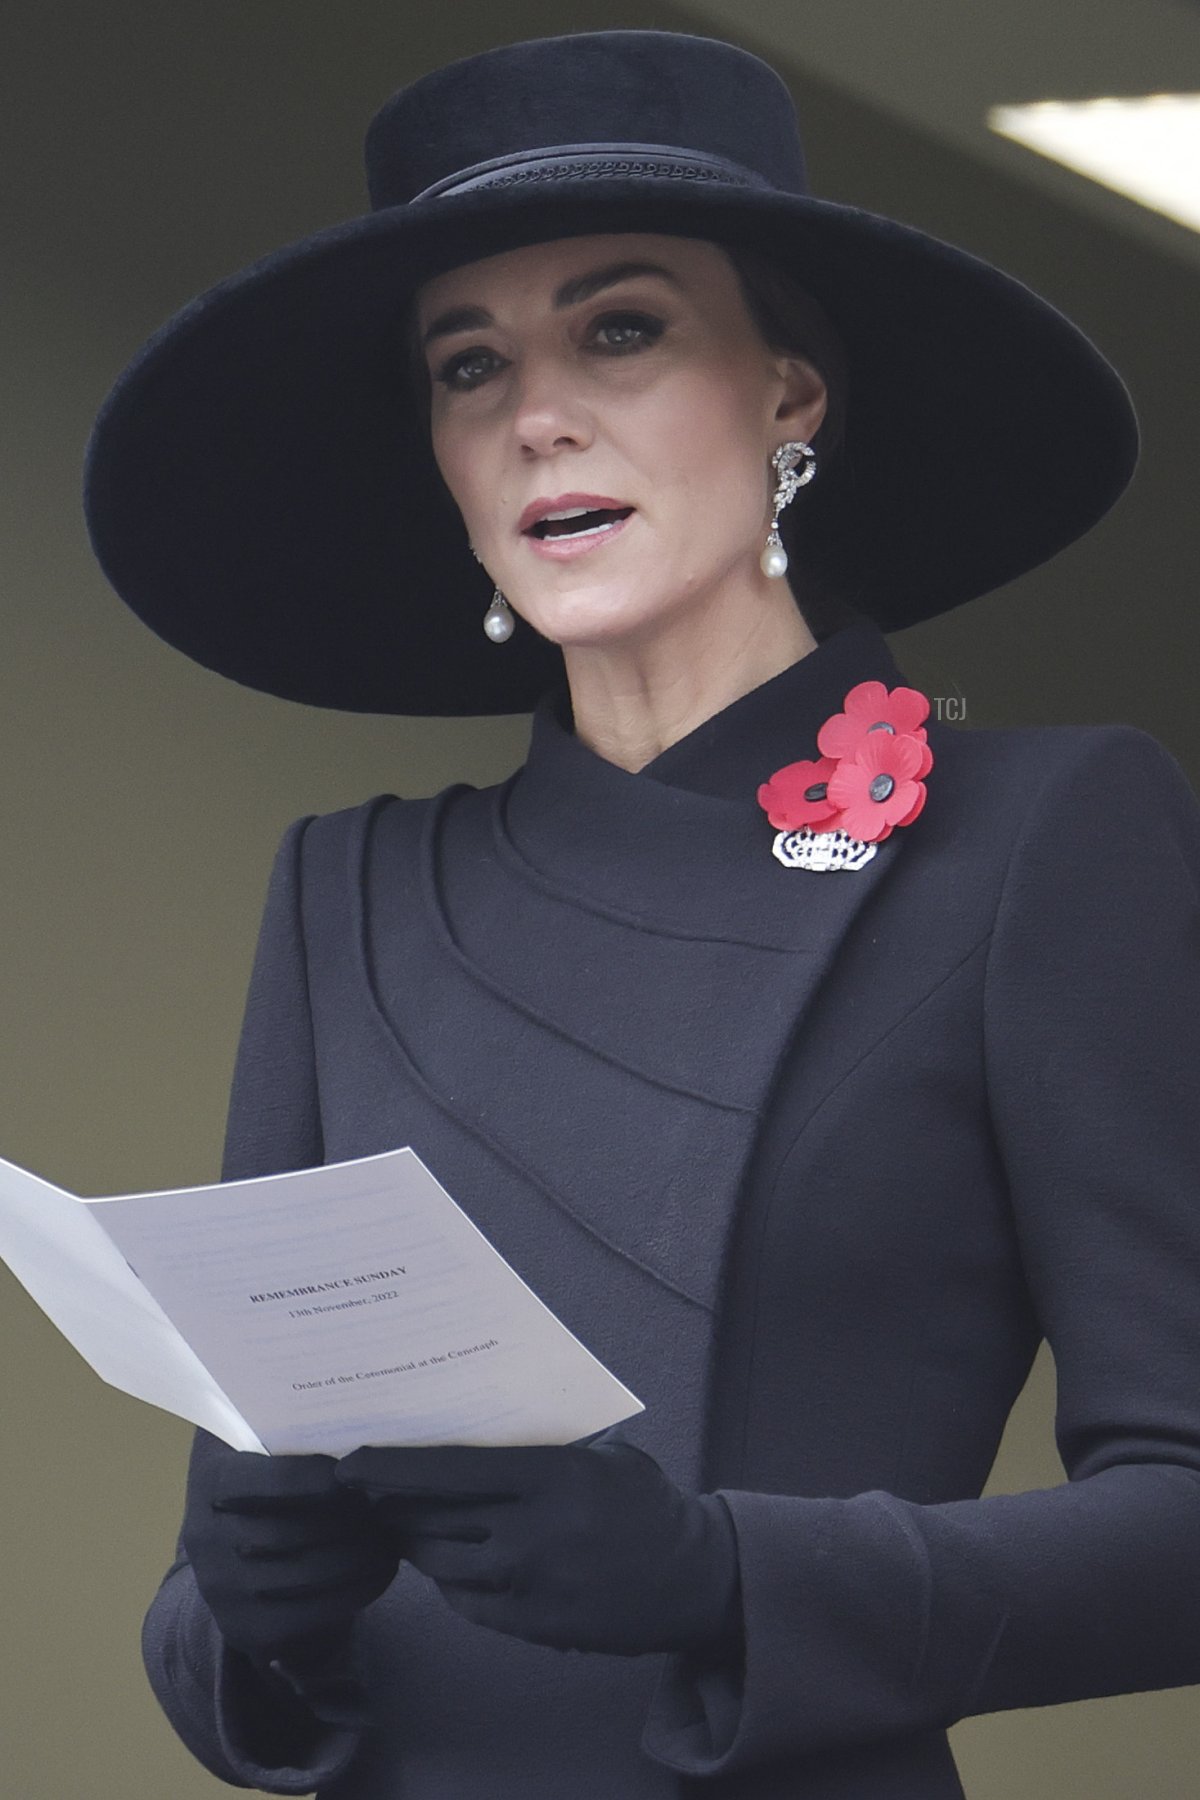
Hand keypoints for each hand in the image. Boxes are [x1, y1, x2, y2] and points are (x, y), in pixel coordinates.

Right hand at [181, 1428, 401, 1676]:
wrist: (235, 1549)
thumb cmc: (267, 1475)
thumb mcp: (264, 1440)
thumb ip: (294, 1424)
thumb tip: (357, 1401)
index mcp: (211, 1476)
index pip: (266, 1481)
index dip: (315, 1478)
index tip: (355, 1473)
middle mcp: (204, 1536)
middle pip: (290, 1532)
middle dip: (350, 1521)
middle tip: (389, 1507)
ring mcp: (221, 1588)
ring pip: (307, 1574)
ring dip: (362, 1556)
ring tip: (392, 1539)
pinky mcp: (243, 1627)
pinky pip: (311, 1613)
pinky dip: (357, 1590)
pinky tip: (382, 1570)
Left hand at [334, 1438, 740, 1657]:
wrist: (690, 1577)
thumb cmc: (641, 1502)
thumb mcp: (600, 1456)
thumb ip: (539, 1448)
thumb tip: (466, 1430)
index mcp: (548, 1477)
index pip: (447, 1469)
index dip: (390, 1467)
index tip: (349, 1462)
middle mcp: (530, 1531)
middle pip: (432, 1517)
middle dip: (392, 1505)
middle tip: (368, 1494)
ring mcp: (528, 1584)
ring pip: (439, 1562)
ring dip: (415, 1542)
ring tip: (404, 1525)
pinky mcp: (530, 1626)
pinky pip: (464, 1601)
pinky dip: (448, 1579)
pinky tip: (449, 1561)